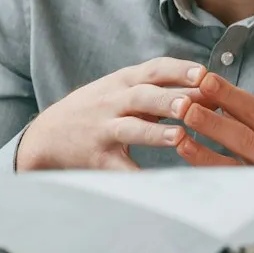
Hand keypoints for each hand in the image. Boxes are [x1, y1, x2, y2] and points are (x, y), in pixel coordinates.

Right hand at [17, 58, 206, 170]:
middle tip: (194, 102)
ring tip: (178, 136)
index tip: (205, 73)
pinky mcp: (98, 157)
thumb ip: (159, 88)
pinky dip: (135, 175)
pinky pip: (119, 168)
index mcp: (123, 81)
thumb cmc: (96, 108)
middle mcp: (113, 102)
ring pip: (131, 129)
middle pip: (143, 96)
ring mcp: (104, 130)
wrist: (47, 134)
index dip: (179, 70)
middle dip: (168, 98)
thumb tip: (206, 89)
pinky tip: (156, 183)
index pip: (154, 70)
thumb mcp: (121, 88)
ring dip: (155, 133)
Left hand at [173, 75, 253, 252]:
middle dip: (213, 119)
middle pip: (243, 135)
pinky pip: (231, 190)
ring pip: (234, 164)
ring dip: (205, 148)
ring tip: (181, 133)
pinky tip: (192, 165)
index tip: (206, 79)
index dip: (229, 95)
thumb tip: (223, 103)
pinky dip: (210, 177)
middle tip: (186, 103)